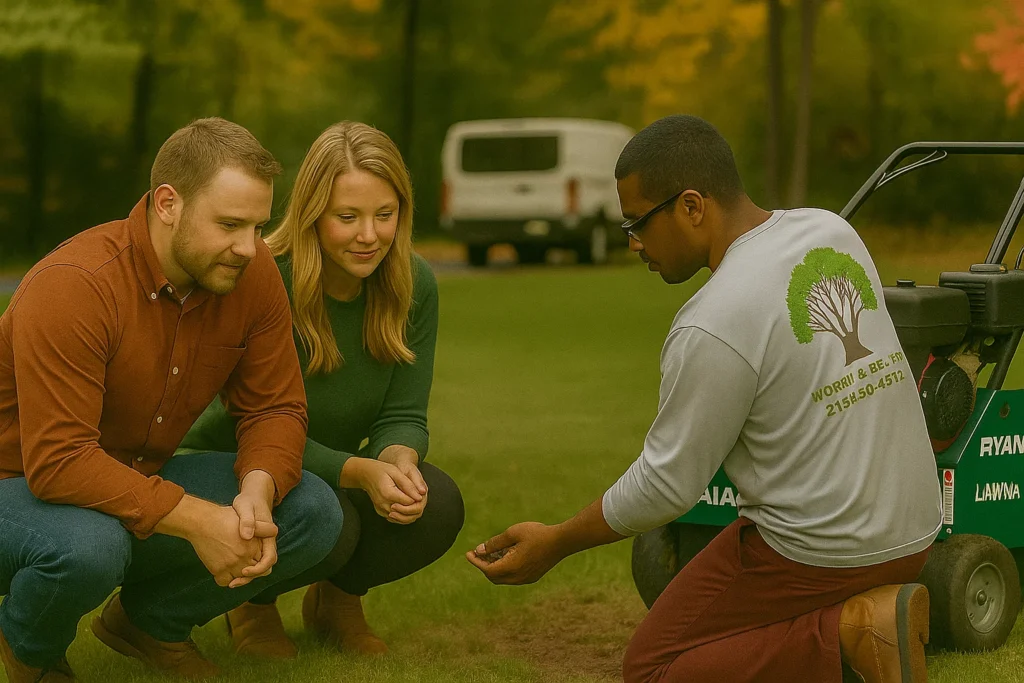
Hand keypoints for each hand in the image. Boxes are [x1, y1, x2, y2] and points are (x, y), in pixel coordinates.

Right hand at [188, 505, 263, 587]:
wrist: (202, 522)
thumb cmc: (225, 518)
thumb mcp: (248, 518)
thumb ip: (263, 527)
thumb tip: (275, 531)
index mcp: (254, 547)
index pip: (265, 563)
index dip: (260, 561)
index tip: (253, 558)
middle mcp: (244, 558)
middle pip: (253, 573)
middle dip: (250, 570)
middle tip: (244, 565)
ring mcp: (231, 565)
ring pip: (239, 579)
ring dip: (237, 575)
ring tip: (233, 565)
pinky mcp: (218, 570)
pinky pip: (225, 582)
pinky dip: (225, 578)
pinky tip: (224, 570)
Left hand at [230, 470, 278, 586]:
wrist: (250, 498)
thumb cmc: (248, 501)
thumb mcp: (246, 507)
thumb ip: (248, 520)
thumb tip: (247, 536)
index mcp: (268, 537)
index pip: (269, 559)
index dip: (258, 568)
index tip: (244, 570)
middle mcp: (265, 545)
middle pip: (263, 569)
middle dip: (249, 578)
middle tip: (233, 582)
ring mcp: (257, 547)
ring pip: (255, 568)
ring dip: (243, 577)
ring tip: (228, 582)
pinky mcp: (249, 548)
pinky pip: (247, 564)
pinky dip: (238, 571)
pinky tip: (225, 572)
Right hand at [343, 457, 423, 523]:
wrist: (365, 474)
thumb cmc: (382, 470)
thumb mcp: (396, 472)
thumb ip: (408, 485)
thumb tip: (419, 497)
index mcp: (388, 493)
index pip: (409, 502)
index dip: (416, 497)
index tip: (417, 490)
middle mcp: (383, 504)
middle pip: (406, 512)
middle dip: (415, 505)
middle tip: (416, 496)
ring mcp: (380, 509)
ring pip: (401, 518)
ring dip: (410, 512)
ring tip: (412, 500)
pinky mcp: (380, 512)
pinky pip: (395, 518)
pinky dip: (403, 514)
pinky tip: (405, 505)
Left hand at [465, 522, 565, 584]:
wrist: (561, 541)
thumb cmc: (537, 534)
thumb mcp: (513, 533)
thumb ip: (494, 543)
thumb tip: (479, 550)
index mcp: (511, 567)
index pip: (487, 569)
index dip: (476, 562)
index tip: (468, 553)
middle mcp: (517, 577)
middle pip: (493, 576)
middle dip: (484, 565)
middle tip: (478, 553)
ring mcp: (526, 579)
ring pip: (504, 578)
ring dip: (495, 567)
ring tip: (492, 551)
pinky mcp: (532, 576)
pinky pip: (513, 577)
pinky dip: (505, 568)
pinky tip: (506, 555)